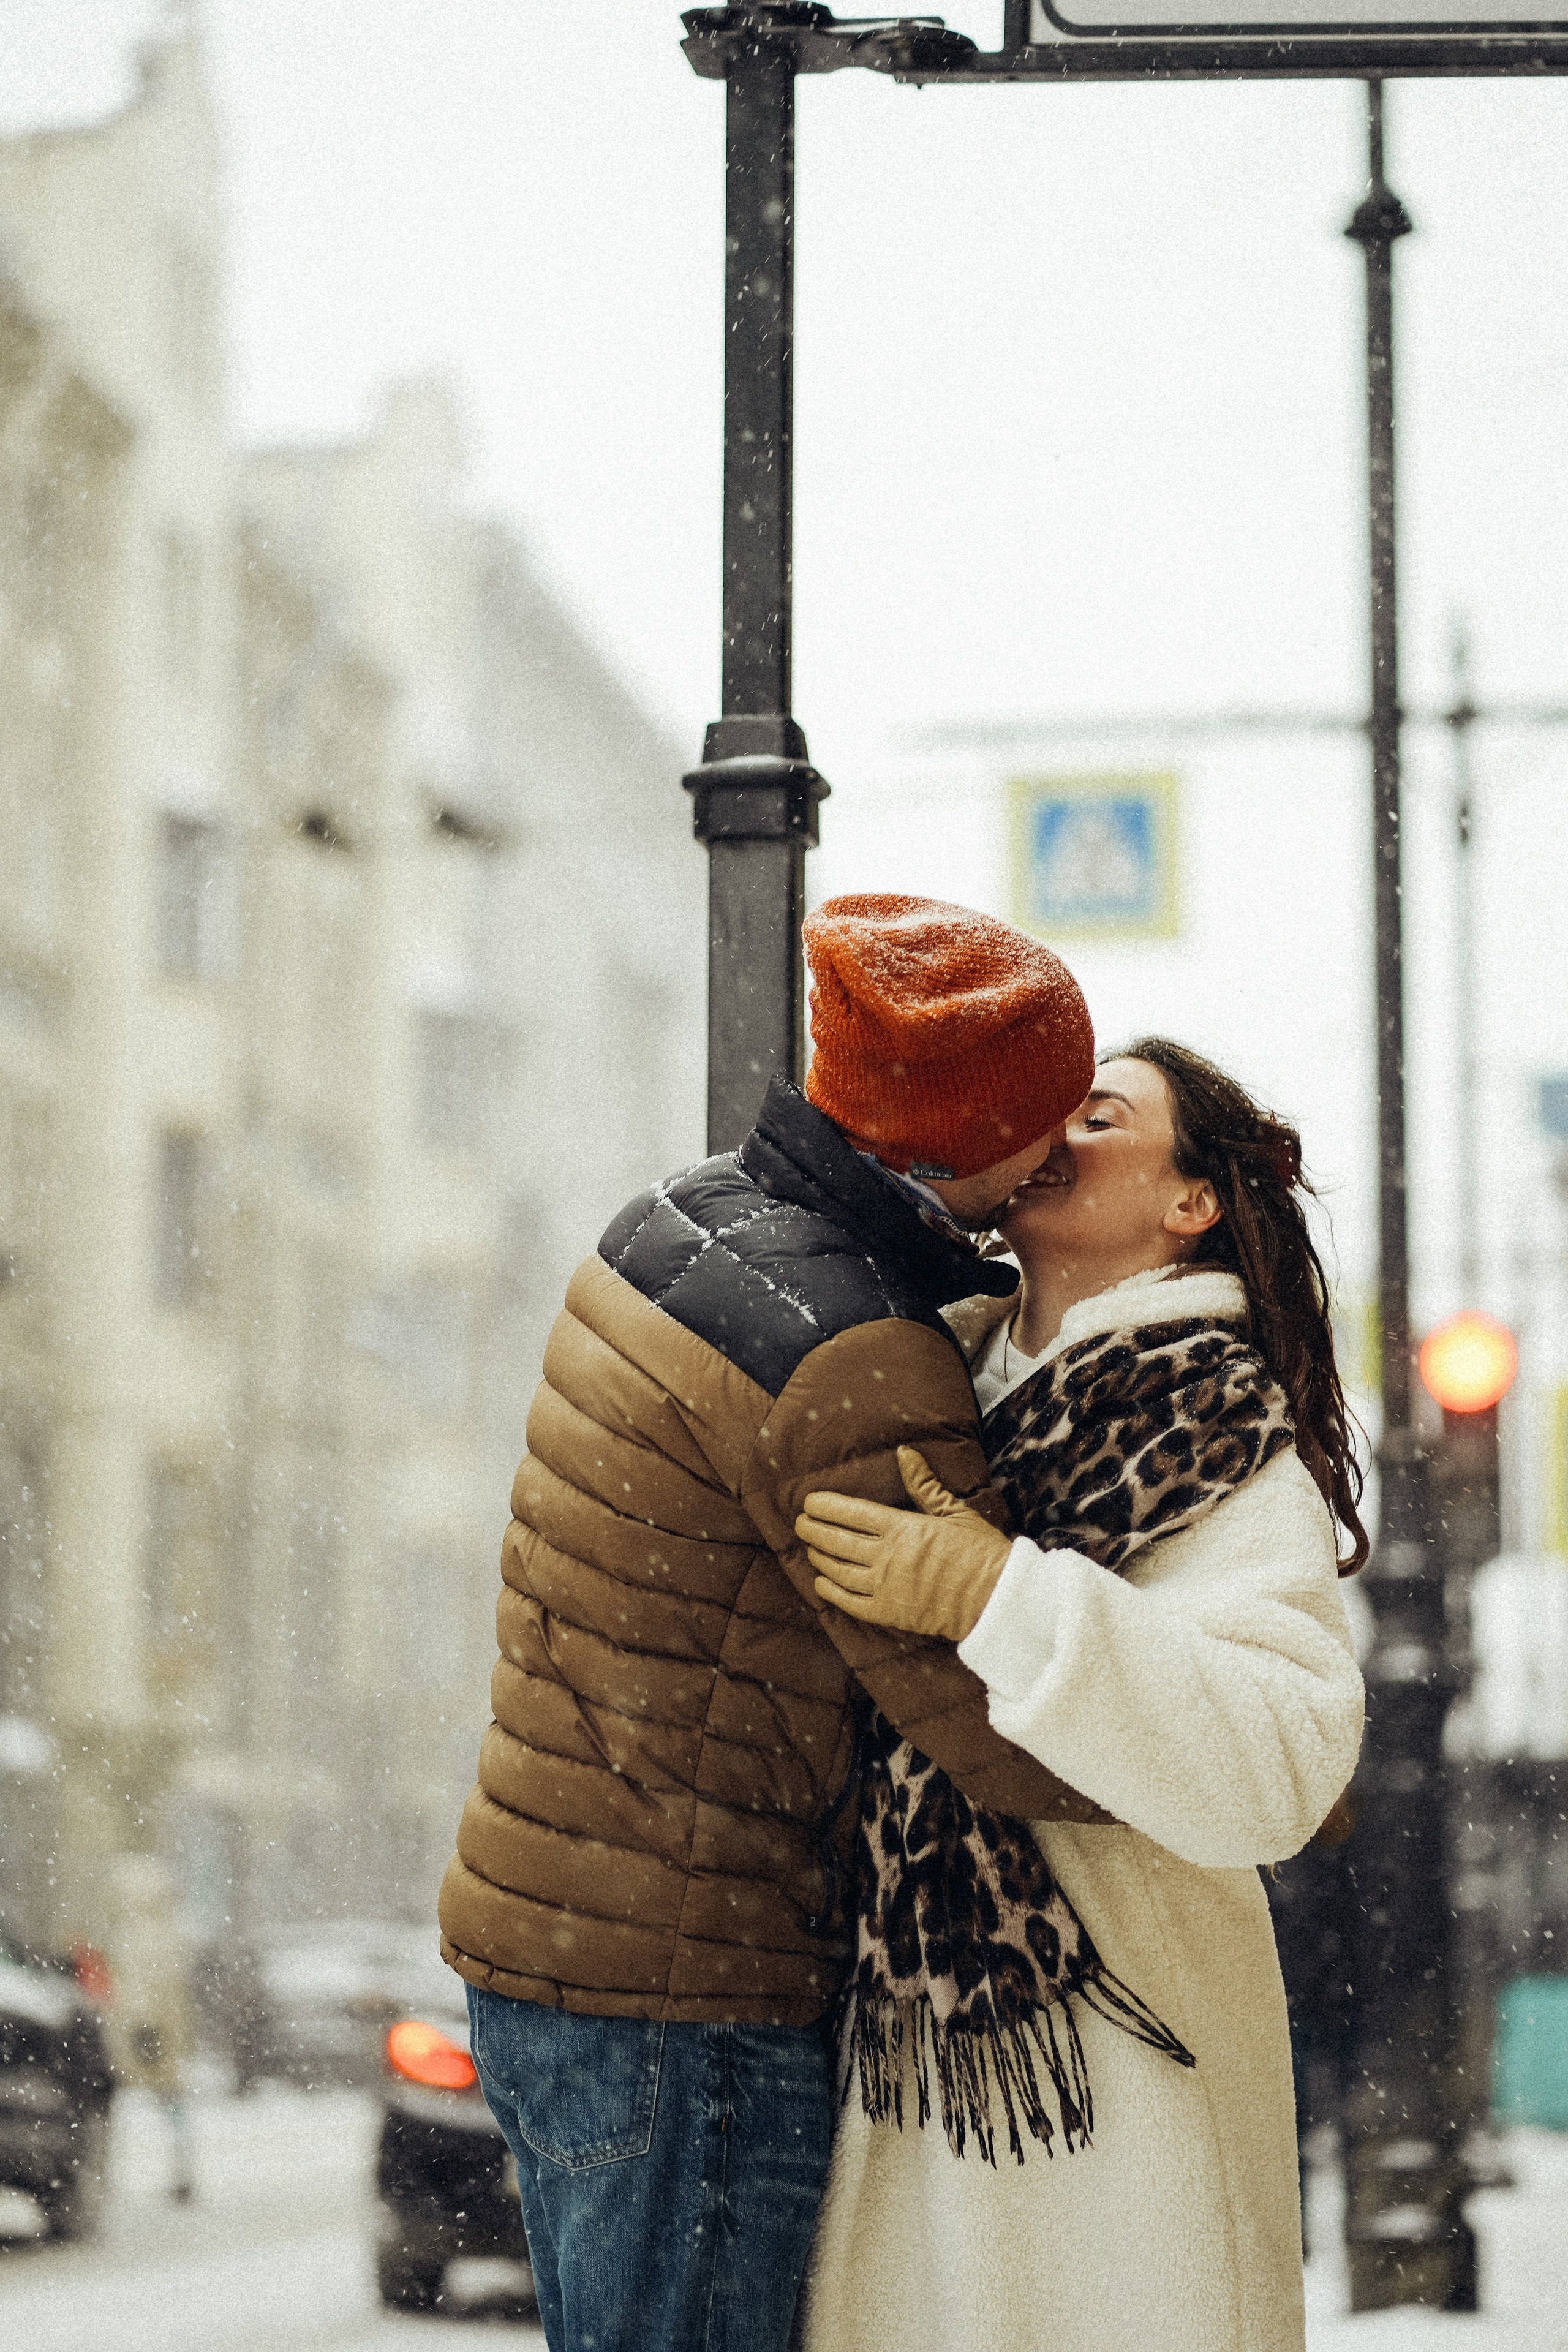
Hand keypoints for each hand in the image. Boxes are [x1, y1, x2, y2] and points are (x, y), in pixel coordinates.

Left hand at [796, 1448, 1013, 1642]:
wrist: (997, 1600)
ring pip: (839, 1571)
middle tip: (801, 1524)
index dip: (826, 1507)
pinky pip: (851, 1603)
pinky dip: (832, 1593)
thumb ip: (923, 1485)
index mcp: (902, 1528)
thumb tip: (905, 1453)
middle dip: (814, 1531)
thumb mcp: (954, 1512)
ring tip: (811, 1549)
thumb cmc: (980, 1552)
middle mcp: (887, 1556)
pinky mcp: (890, 1613)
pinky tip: (822, 1584)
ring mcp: (886, 1587)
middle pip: (838, 1541)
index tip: (809, 1502)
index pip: (852, 1513)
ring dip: (820, 1558)